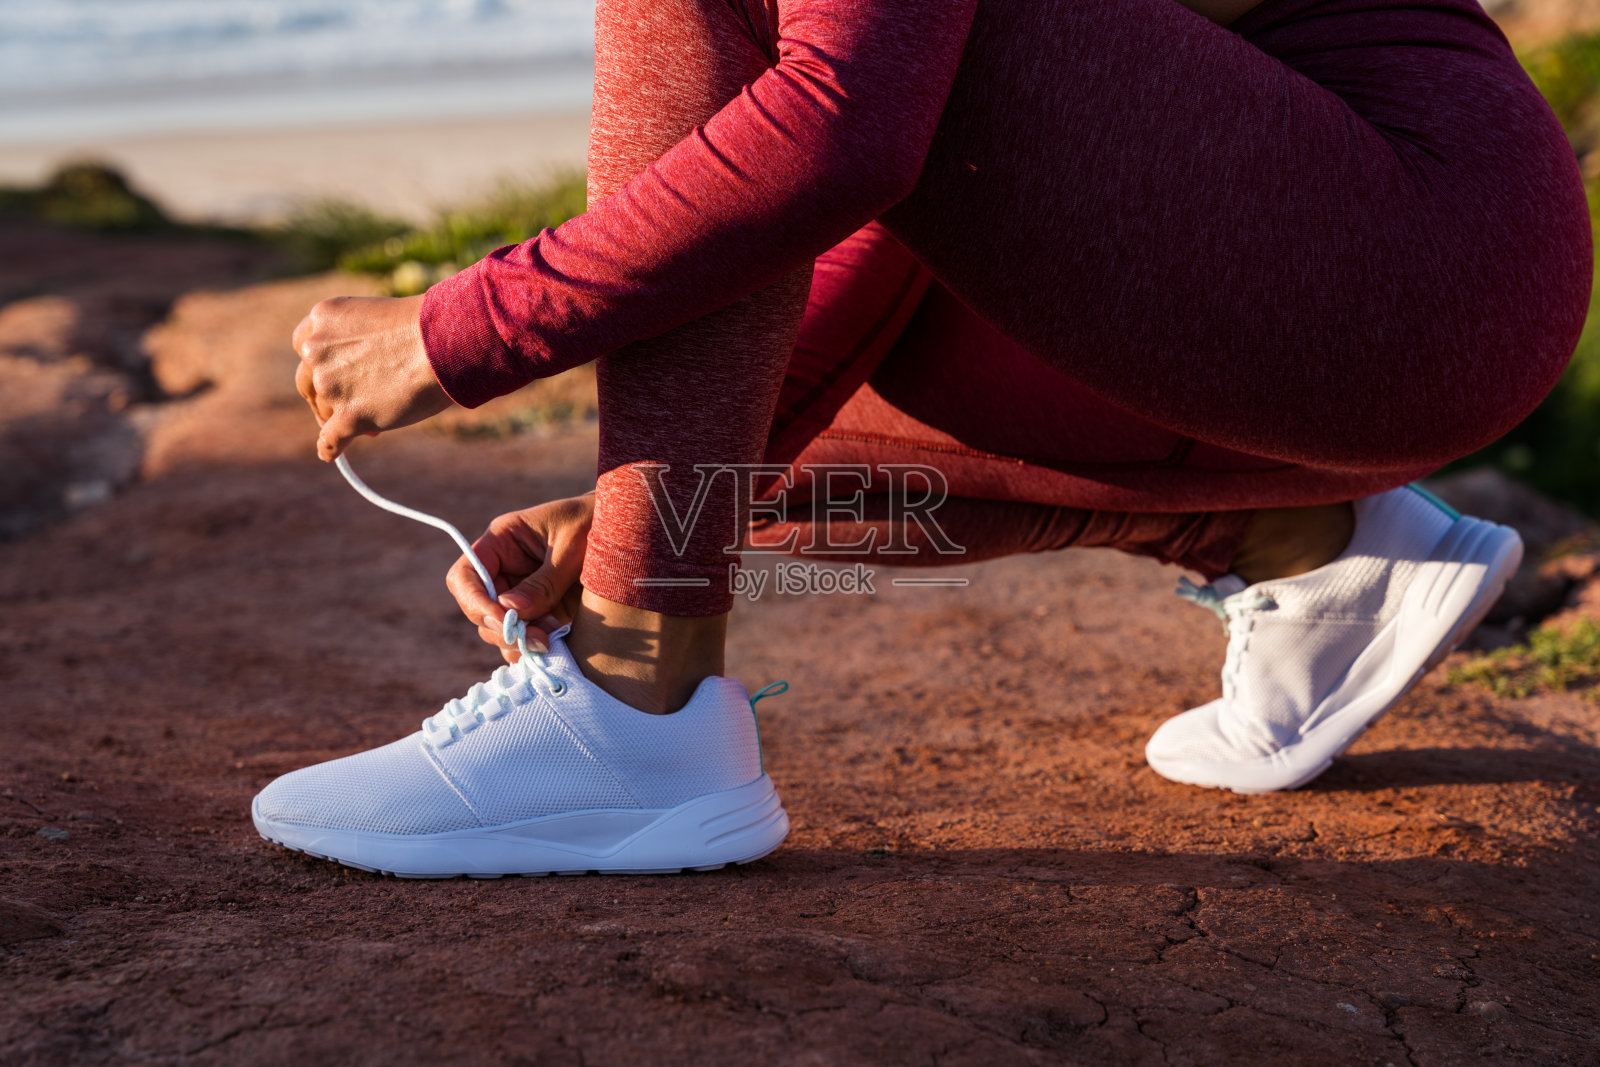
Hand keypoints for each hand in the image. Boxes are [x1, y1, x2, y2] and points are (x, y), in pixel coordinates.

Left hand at [292, 294, 452, 460]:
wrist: (445, 342)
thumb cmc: (427, 327)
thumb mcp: (378, 319)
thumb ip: (358, 342)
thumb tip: (363, 378)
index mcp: (323, 318)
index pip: (305, 348)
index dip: (321, 365)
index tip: (334, 376)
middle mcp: (317, 350)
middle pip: (310, 383)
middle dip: (327, 396)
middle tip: (349, 405)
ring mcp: (330, 385)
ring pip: (325, 411)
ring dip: (341, 418)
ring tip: (373, 425)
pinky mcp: (349, 416)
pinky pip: (331, 440)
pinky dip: (330, 448)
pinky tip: (332, 454)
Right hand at [446, 494, 594, 662]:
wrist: (628, 531)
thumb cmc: (597, 523)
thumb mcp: (572, 549)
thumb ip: (543, 581)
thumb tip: (510, 611)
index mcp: (503, 542)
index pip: (465, 576)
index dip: (475, 602)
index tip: (503, 621)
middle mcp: (504, 570)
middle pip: (478, 610)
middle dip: (503, 629)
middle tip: (539, 640)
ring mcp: (520, 594)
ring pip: (499, 630)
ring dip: (520, 642)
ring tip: (553, 639)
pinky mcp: (540, 612)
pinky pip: (522, 638)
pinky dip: (532, 649)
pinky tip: (556, 646)